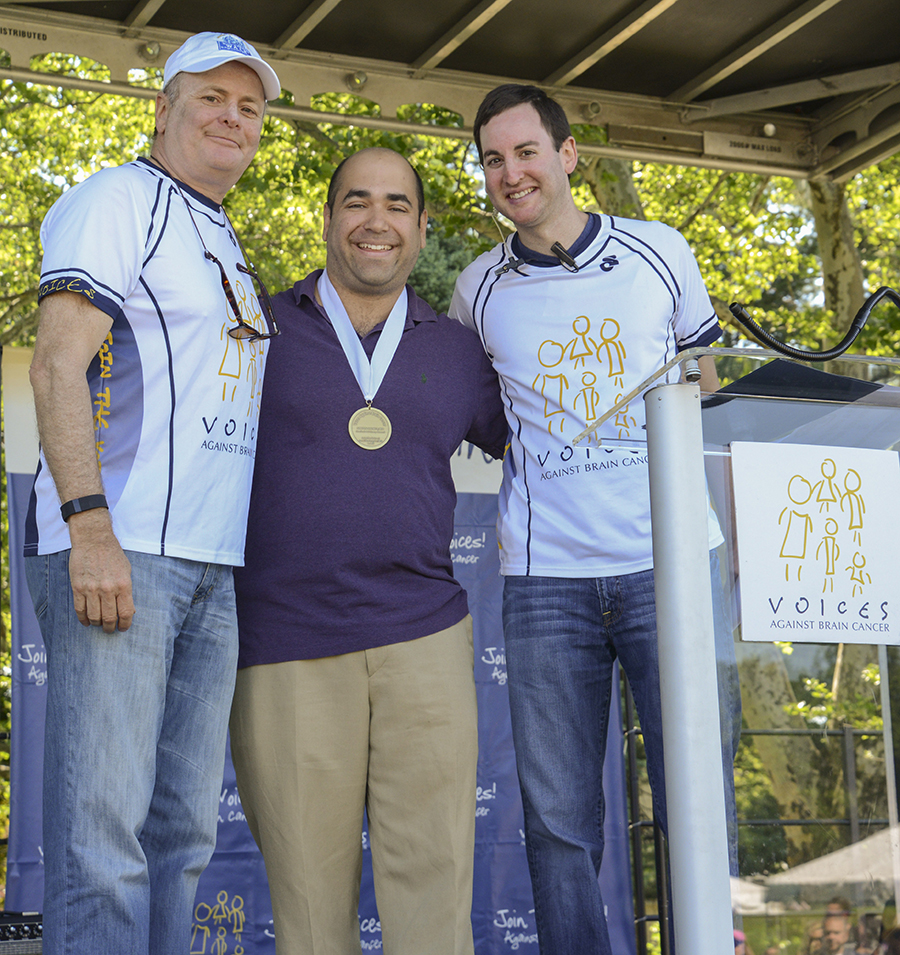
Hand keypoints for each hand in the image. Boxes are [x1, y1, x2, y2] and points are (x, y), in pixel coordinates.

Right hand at [67, 511, 134, 631]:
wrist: (93, 540)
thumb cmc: (113, 555)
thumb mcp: (127, 571)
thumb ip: (127, 591)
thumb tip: (128, 611)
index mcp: (123, 585)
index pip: (126, 613)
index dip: (125, 624)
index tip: (124, 627)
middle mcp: (108, 589)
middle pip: (109, 618)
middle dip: (110, 627)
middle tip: (110, 629)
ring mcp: (91, 589)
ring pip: (94, 616)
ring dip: (97, 624)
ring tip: (99, 624)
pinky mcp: (78, 587)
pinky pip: (79, 609)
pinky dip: (83, 619)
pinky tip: (86, 621)